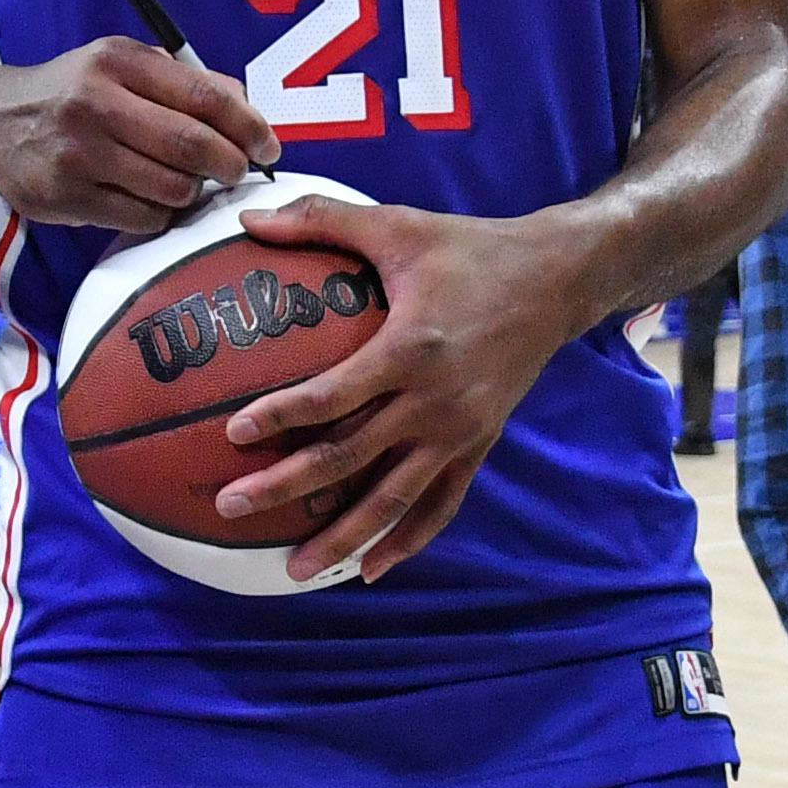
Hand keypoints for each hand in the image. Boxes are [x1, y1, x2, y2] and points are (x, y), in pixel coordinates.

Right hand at [0, 36, 280, 233]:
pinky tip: (150, 198)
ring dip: (193, 192)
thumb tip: (248, 109)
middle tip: (238, 171)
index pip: (205, 97)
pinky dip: (161, 213)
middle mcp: (96, 104)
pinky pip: (142, 218)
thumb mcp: (122, 65)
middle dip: (231, 165)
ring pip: (172, 188)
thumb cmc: (75, 91)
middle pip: (193, 146)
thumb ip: (185, 82)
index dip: (248, 126)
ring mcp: (78, 154)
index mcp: (118, 62)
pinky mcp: (66, 198)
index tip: (268, 146)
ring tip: (186, 182)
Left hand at [212, 196, 587, 582]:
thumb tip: (248, 215)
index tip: (232, 434)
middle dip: (286, 487)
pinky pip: (441, 506)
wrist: (557, 280)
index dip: (280, 416)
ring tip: (291, 570)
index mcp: (411, 347)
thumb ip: (323, 219)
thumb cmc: (470, 249)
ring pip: (392, 499)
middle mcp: (435, 401)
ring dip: (341, 537)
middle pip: (350, 458)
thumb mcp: (399, 225)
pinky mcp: (478, 445)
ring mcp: (459, 431)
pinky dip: (407, 542)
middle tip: (231, 506)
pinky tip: (370, 571)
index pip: (334, 395)